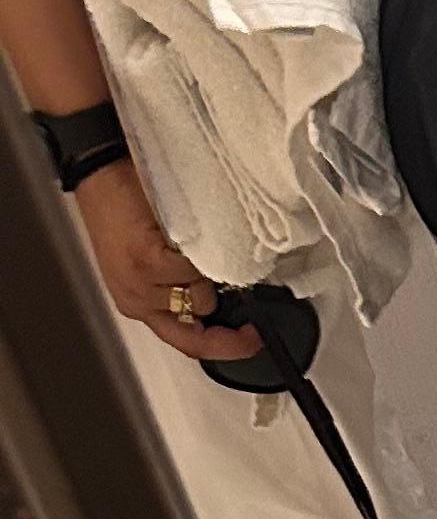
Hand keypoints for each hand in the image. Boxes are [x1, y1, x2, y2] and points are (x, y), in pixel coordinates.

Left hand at [71, 157, 259, 359]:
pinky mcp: (145, 263)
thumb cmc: (126, 207)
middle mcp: (137, 302)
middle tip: (242, 303)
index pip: (187, 343)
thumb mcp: (154, 258)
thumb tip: (225, 298)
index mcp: (138, 304)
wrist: (101, 171)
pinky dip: (199, 254)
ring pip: (201, 297)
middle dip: (220, 309)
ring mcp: (139, 285)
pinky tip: (187, 234)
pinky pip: (194, 271)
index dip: (224, 347)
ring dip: (208, 273)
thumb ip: (183, 284)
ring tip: (196, 245)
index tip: (254, 339)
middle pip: (198, 325)